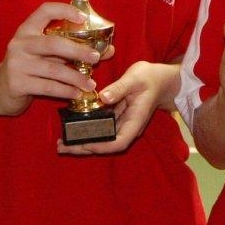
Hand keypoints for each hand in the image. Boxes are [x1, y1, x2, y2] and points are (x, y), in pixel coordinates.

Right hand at [0, 2, 113, 116]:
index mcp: (27, 29)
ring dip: (76, 77)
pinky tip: (77, 93)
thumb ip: (71, 48)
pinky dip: (65, 91)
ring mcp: (17, 64)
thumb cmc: (29, 66)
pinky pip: (47, 86)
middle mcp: (20, 44)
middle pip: (54, 43)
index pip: (45, 11)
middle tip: (96, 57)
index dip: (65, 11)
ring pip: (54, 69)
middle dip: (78, 50)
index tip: (83, 18)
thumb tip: (109, 50)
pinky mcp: (17, 83)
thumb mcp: (46, 53)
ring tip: (91, 84)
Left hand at [57, 60, 177, 155]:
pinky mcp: (117, 117)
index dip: (100, 146)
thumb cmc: (150, 78)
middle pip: (106, 145)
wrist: (162, 79)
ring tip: (62, 142)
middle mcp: (128, 127)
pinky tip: (73, 127)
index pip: (118, 142)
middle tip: (62, 146)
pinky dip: (87, 129)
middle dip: (84, 147)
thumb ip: (119, 88)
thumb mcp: (136, 78)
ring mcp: (122, 123)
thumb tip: (102, 97)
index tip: (83, 144)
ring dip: (82, 141)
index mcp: (135, 121)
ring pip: (101, 138)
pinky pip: (101, 127)